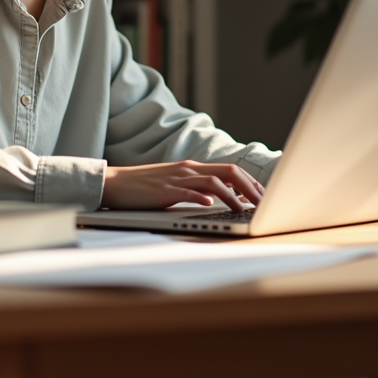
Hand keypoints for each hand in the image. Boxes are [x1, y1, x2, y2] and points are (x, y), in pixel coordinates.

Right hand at [102, 160, 265, 210]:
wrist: (115, 183)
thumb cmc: (145, 187)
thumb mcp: (176, 184)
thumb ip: (196, 187)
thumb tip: (220, 197)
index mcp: (193, 168)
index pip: (230, 170)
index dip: (250, 182)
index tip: (262, 196)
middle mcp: (189, 169)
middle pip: (228, 172)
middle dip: (249, 187)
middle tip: (263, 203)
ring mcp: (177, 178)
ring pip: (213, 181)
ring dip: (232, 195)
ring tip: (244, 209)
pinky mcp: (164, 190)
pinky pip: (186, 191)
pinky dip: (201, 196)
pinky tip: (211, 204)